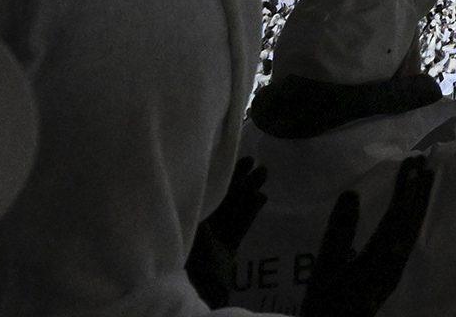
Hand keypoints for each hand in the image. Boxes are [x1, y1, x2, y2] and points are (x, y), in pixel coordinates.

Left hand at [185, 155, 265, 306]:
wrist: (206, 295)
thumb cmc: (196, 267)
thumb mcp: (197, 239)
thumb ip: (202, 216)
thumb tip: (203, 188)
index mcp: (191, 220)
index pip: (208, 192)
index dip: (223, 175)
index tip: (239, 160)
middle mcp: (202, 226)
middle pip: (223, 198)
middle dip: (240, 180)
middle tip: (257, 163)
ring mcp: (216, 237)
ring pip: (235, 209)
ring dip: (250, 192)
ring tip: (264, 174)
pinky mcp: (227, 248)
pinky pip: (240, 226)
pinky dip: (251, 212)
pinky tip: (262, 197)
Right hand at [303, 155, 435, 316]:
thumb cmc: (325, 302)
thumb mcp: (326, 267)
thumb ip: (339, 232)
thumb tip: (352, 194)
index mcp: (380, 258)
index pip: (397, 216)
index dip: (405, 188)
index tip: (411, 162)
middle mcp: (394, 263)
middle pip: (411, 220)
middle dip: (418, 190)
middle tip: (423, 161)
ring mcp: (394, 270)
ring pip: (412, 230)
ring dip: (418, 203)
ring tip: (424, 179)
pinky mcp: (391, 275)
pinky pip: (407, 240)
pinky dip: (412, 220)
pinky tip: (410, 214)